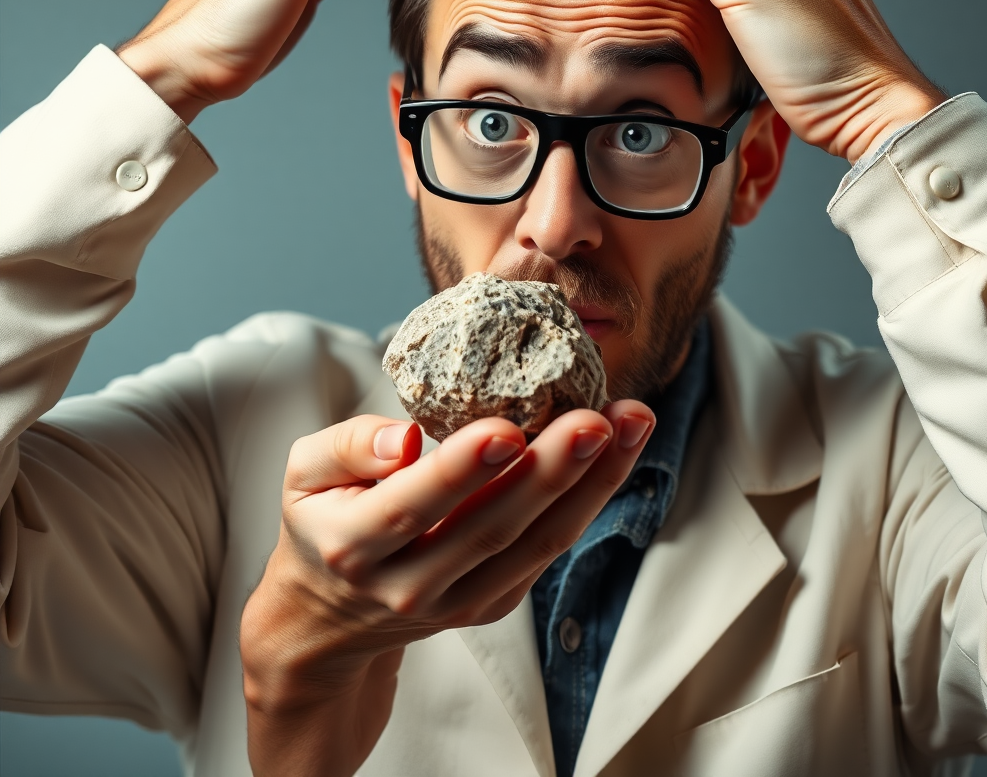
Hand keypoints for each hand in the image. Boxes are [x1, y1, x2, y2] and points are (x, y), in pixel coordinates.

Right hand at [239, 402, 653, 776]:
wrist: (326, 619)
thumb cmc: (322, 522)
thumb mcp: (303, 474)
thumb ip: (347, 447)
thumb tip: (404, 439)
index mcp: (355, 545)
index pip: (411, 506)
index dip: (461, 469)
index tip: (506, 428)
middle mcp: (409, 585)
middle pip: (490, 530)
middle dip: (551, 471)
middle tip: (599, 420)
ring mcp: (455, 603)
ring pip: (534, 546)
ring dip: (590, 486)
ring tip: (629, 425)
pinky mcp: (490, 606)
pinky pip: (545, 554)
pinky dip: (586, 504)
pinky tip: (615, 456)